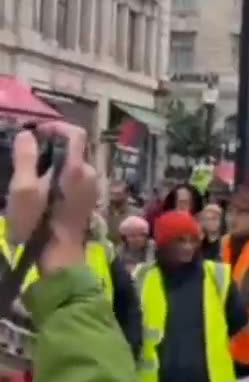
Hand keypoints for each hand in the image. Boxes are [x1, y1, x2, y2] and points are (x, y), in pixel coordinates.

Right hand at [6, 123, 96, 272]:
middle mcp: (90, 174)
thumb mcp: (24, 189)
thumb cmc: (38, 222)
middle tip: (27, 154)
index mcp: (77, 168)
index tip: (35, 133)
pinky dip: (61, 173)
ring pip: (74, 162)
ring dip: (54, 160)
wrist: (58, 254)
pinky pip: (76, 176)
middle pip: (74, 147)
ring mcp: (92, 187)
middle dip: (51, 145)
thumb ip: (25, 158)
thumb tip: (27, 134)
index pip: (75, 133)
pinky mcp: (89, 198)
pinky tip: (43, 187)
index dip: (55, 127)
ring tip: (31, 171)